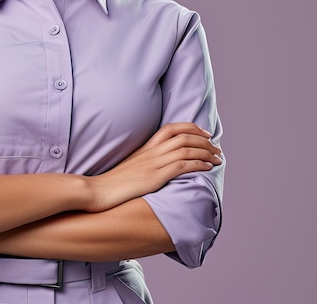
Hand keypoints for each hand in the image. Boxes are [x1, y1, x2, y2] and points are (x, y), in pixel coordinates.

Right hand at [85, 122, 221, 212]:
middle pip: (183, 136)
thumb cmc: (112, 183)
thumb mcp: (130, 168)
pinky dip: (198, 164)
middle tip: (217, 148)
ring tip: (218, 158)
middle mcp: (151, 151)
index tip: (204, 134)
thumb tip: (157, 168)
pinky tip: (207, 167)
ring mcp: (153, 163)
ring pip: (186, 149)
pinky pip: (182, 165)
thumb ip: (145, 164)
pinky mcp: (155, 176)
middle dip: (204, 140)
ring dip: (206, 152)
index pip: (171, 128)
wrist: (98, 190)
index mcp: (145, 148)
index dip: (190, 128)